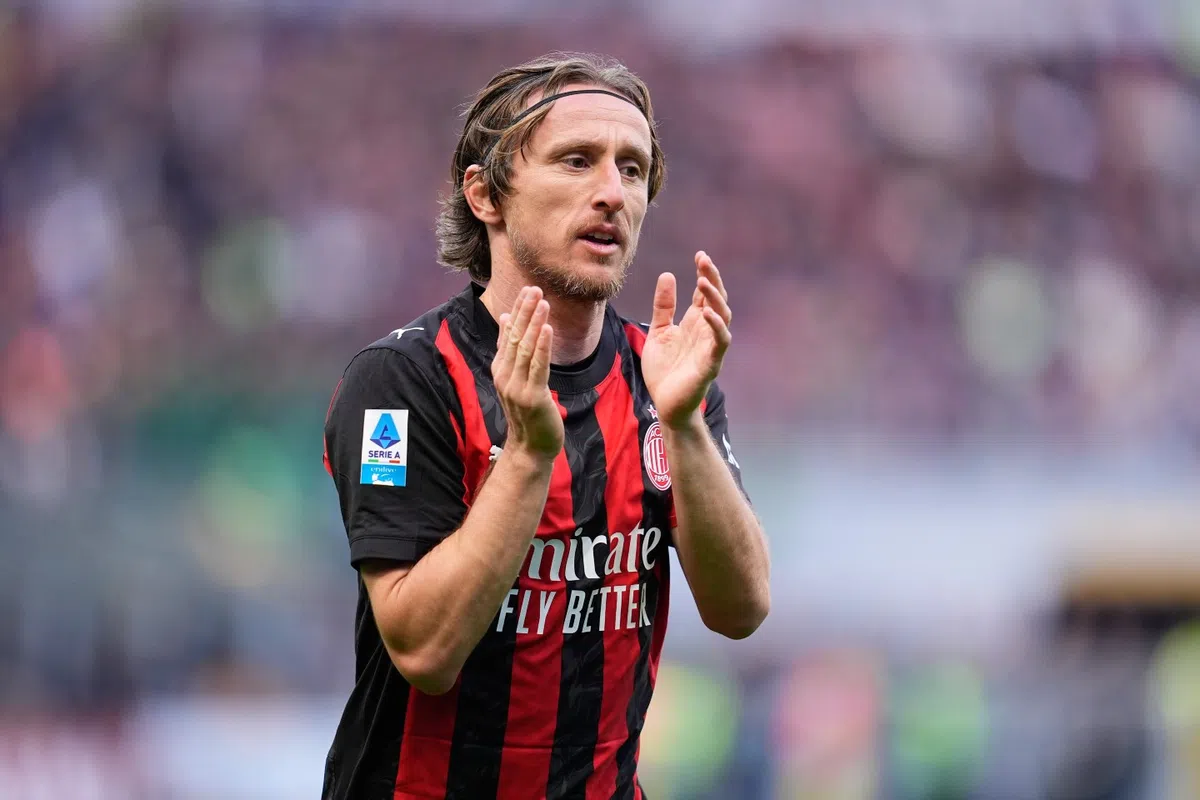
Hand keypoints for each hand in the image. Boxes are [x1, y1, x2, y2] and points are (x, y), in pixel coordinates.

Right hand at [492, 286, 563, 460]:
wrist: (530, 447)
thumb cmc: (528, 412)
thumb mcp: (516, 377)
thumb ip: (510, 349)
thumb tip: (506, 318)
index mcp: (500, 369)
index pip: (508, 333)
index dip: (517, 310)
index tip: (526, 289)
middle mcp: (505, 375)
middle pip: (515, 337)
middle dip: (525, 311)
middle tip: (535, 288)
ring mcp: (517, 387)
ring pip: (526, 349)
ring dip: (534, 323)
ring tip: (543, 302)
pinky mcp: (533, 396)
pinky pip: (538, 367)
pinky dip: (543, 346)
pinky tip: (548, 328)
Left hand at [642, 251, 731, 428]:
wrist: (665, 405)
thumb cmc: (664, 371)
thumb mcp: (659, 332)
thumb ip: (663, 306)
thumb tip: (668, 275)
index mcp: (695, 323)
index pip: (705, 293)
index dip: (705, 274)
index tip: (700, 255)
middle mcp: (706, 332)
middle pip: (717, 299)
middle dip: (713, 279)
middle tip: (704, 260)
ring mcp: (711, 347)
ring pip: (723, 316)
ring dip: (715, 298)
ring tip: (703, 281)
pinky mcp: (711, 363)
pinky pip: (720, 342)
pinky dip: (716, 326)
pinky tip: (707, 312)